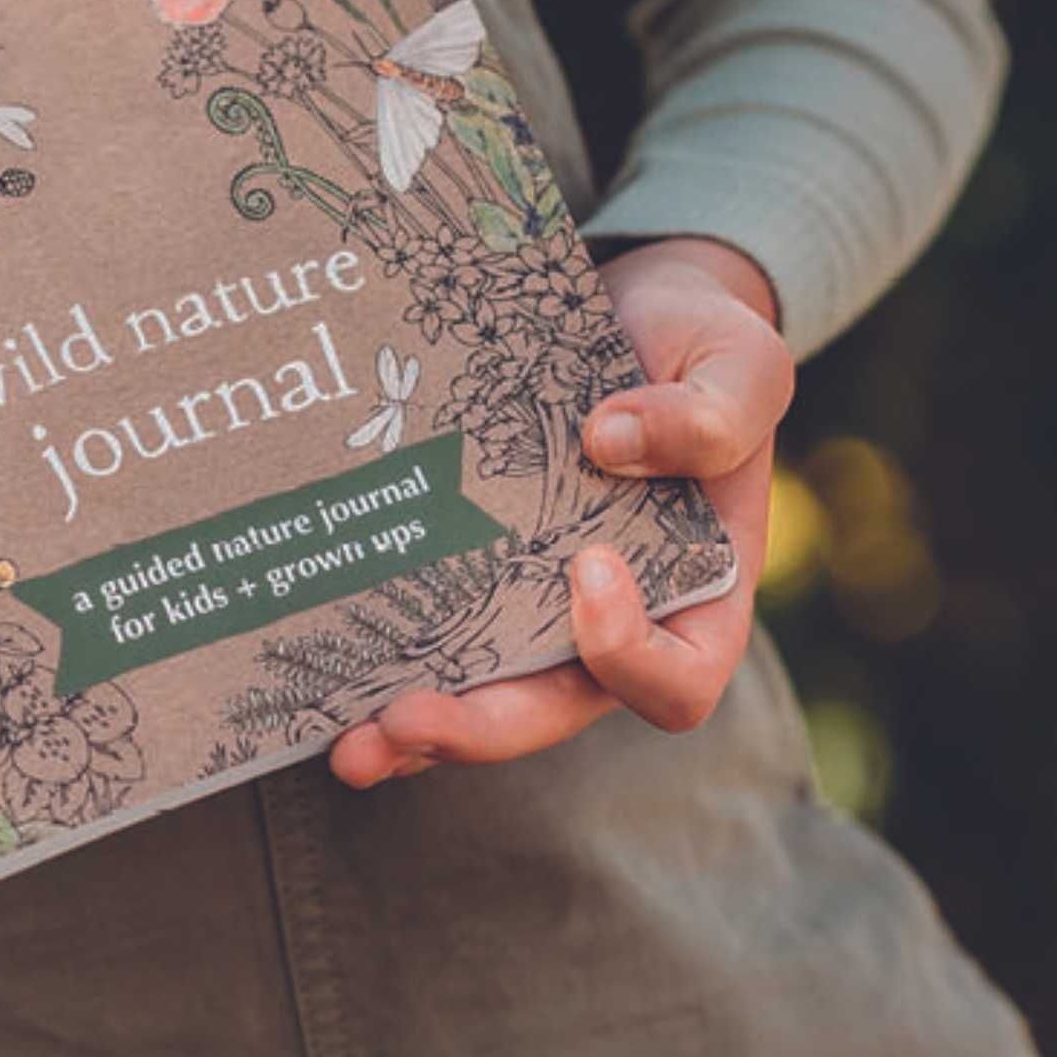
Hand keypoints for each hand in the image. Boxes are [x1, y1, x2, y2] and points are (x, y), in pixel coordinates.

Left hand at [329, 237, 792, 786]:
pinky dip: (378, 664)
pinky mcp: (469, 570)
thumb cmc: (697, 348)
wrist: (627, 312)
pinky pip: (429, 636)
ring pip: (477, 696)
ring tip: (342, 743)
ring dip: (409, 727)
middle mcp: (610, 622)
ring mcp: (532, 603)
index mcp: (698, 595)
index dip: (630, 653)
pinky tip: (319, 675)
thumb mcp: (736, 363)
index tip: (585, 564)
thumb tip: (609, 440)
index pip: (678, 678)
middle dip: (476, 729)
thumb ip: (711, 410)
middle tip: (400, 721)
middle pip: (550, 709)